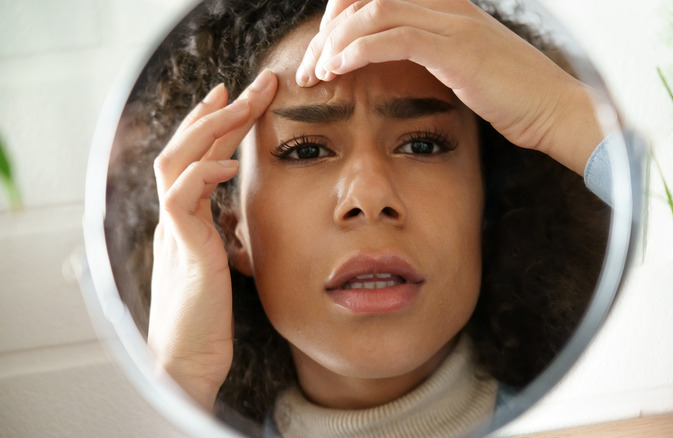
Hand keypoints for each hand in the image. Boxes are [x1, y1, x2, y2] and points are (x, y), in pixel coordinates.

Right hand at [148, 69, 277, 408]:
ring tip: (240, 103)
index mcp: (186, 219)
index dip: (215, 126)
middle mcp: (175, 218)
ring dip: (209, 129)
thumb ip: (224, 236)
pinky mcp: (183, 251)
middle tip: (247, 84)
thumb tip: (238, 218)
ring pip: (177, 162)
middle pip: (186, 148)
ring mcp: (174, 232)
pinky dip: (203, 175)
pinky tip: (231, 165)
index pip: (197, 158)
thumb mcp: (220, 265)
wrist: (188, 360)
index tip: (236, 98)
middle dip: (217, 112)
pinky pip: (181, 200)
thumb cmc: (208, 319)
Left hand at [296, 0, 602, 174]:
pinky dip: (356, 52)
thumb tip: (399, 64)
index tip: (325, 53)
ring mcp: (452, 24)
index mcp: (448, 7)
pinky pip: (393, 37)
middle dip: (328, 31)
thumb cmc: (515, 98)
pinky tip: (338, 70)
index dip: (341, 15)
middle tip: (309, 68)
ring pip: (373, 14)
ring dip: (335, 43)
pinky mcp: (455, 49)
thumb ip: (435, 56)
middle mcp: (447, 6)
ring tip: (316, 73)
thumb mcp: (468, 68)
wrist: (557, 110)